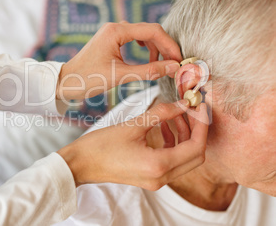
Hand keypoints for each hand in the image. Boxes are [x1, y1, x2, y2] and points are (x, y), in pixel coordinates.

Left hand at [56, 22, 181, 100]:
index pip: (152, 31)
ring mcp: (112, 32)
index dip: (169, 44)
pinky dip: (145, 48)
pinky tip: (148, 59)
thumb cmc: (88, 79)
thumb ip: (149, 71)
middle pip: (149, 31)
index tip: (179, 59)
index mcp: (116, 31)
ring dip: (155, 48)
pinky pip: (134, 39)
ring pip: (143, 35)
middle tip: (174, 64)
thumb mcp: (120, 76)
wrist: (66, 82)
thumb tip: (173, 68)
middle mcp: (115, 27)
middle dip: (164, 46)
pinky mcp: (111, 40)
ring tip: (162, 65)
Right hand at [57, 100, 208, 189]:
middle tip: (194, 108)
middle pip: (195, 156)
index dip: (202, 125)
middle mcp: (162, 177)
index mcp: (159, 165)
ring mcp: (156, 180)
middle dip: (198, 130)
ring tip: (177, 112)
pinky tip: (165, 125)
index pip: (196, 147)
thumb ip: (162, 113)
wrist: (81, 163)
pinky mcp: (150, 176)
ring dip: (185, 135)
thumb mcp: (133, 125)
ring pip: (184, 158)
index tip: (201, 106)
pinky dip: (173, 143)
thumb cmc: (101, 145)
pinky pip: (171, 160)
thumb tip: (183, 103)